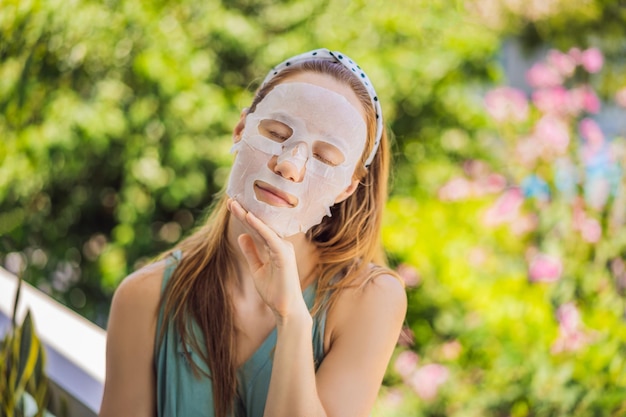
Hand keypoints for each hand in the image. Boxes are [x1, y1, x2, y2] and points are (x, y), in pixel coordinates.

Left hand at [227, 199, 308, 320]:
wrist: (285, 309)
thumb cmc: (274, 291)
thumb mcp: (256, 269)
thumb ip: (251, 252)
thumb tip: (242, 236)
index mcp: (275, 247)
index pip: (257, 228)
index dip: (244, 217)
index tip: (231, 205)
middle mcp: (281, 244)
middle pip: (260, 224)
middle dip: (244, 211)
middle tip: (230, 199)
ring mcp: (283, 249)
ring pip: (264, 227)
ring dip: (249, 215)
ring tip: (235, 204)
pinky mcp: (284, 255)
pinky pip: (270, 238)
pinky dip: (259, 227)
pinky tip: (248, 218)